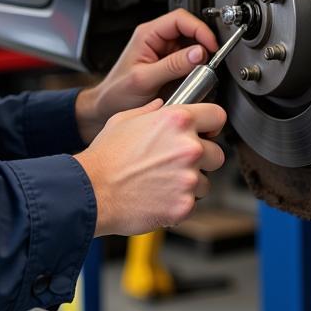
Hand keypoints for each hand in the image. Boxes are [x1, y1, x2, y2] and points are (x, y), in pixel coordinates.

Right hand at [74, 98, 226, 235]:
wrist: (92, 191)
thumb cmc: (105, 156)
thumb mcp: (124, 119)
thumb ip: (150, 111)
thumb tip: (161, 105)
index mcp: (177, 121)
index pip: (217, 115)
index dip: (211, 124)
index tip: (206, 132)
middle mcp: (188, 147)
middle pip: (217, 153)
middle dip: (202, 159)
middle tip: (177, 163)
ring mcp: (188, 178)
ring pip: (206, 181)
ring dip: (190, 183)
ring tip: (163, 182)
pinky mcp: (184, 204)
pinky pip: (192, 203)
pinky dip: (179, 202)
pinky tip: (158, 196)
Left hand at [75, 9, 218, 144]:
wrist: (107, 108)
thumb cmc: (116, 93)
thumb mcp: (144, 79)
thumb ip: (172, 66)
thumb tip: (198, 53)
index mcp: (147, 34)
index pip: (180, 19)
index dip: (199, 29)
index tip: (211, 46)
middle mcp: (157, 39)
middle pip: (190, 30)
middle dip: (203, 44)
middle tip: (210, 61)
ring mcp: (165, 52)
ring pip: (192, 47)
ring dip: (200, 59)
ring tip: (200, 73)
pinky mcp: (170, 66)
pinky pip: (190, 62)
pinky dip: (196, 70)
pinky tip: (194, 80)